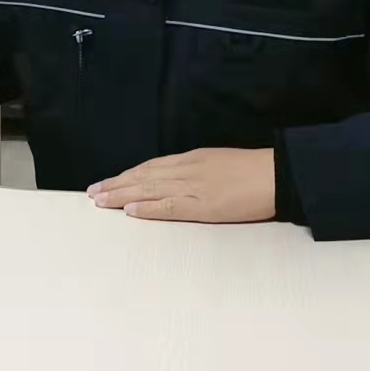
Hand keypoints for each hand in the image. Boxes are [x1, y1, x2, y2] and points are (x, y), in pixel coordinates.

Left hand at [87, 148, 275, 222]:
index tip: (108, 181)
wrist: (277, 174)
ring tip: (100, 201)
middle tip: (92, 193)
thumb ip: (196, 169)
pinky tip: (129, 211)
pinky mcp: (204, 206)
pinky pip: (170, 207)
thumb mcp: (218, 161)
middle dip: (115, 185)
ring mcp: (194, 187)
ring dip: (121, 196)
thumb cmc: (253, 170)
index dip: (127, 175)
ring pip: (149, 190)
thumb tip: (177, 179)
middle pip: (143, 177)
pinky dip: (147, 209)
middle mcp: (187, 170)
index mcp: (192, 159)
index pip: (150, 167)